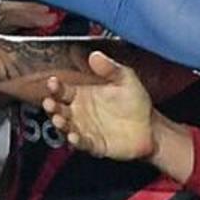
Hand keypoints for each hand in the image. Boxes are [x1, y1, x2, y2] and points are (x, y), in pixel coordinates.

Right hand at [40, 50, 159, 164]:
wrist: (150, 126)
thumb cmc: (135, 102)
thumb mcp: (125, 79)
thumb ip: (110, 68)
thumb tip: (95, 55)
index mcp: (82, 94)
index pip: (62, 90)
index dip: (55, 87)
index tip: (52, 82)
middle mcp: (79, 112)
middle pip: (58, 109)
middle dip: (51, 106)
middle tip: (49, 102)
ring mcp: (85, 129)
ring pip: (66, 127)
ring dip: (60, 124)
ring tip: (59, 119)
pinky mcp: (94, 144)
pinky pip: (82, 143)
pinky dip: (76, 141)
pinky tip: (74, 136)